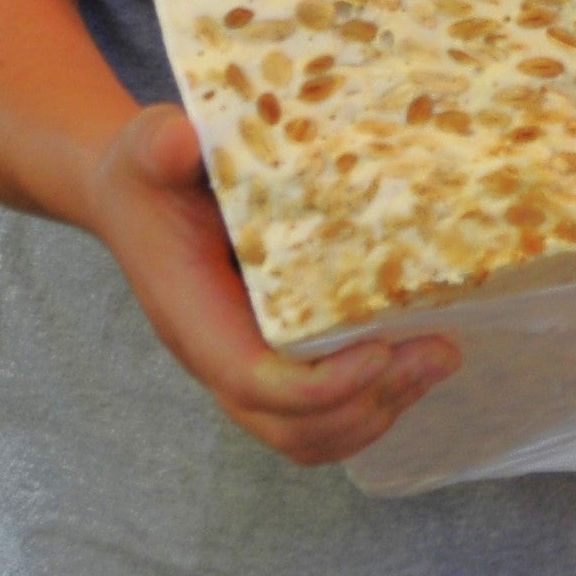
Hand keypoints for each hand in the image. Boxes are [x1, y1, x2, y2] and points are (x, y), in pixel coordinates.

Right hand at [85, 105, 457, 464]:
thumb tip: (179, 140)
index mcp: (192, 316)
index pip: (252, 380)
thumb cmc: (148, 175)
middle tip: (438, 352)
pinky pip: (321, 419)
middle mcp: (218, 357)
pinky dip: (373, 404)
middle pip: (292, 427)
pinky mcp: (273, 363)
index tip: (381, 350)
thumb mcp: (148, 147)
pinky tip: (415, 360)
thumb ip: (162, 144)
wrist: (136, 197)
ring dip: (380, 410)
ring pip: (311, 435)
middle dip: (368, 402)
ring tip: (439, 358)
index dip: (318, 384)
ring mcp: (246, 367)